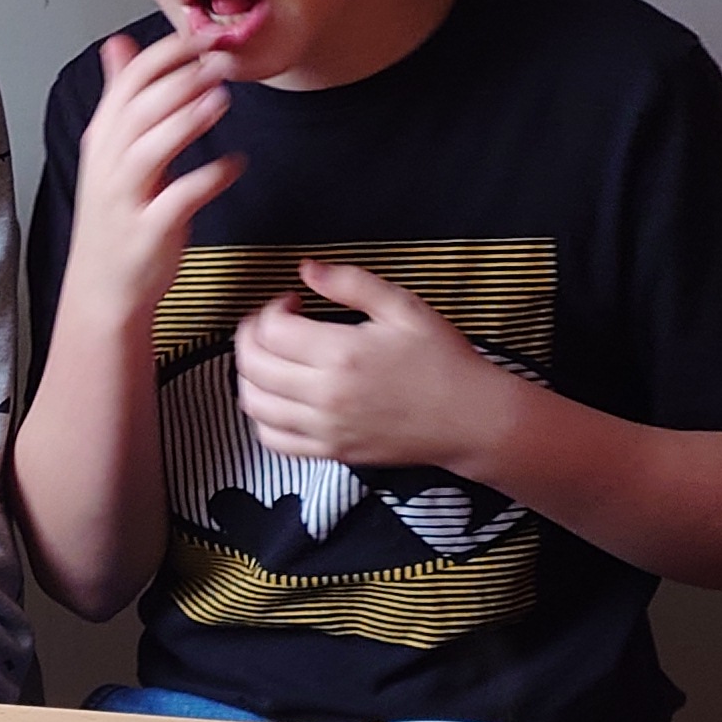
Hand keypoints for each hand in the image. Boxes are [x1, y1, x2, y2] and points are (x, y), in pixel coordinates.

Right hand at [57, 25, 244, 330]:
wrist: (103, 289)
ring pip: (152, 147)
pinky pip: (180, 198)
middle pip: (140, 107)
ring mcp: (126, 198)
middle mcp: (110, 164)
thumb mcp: (111, 151)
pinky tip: (235, 164)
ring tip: (223, 98)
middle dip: (182, 78)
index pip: (130, 81)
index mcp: (104, 138)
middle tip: (221, 59)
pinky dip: (210, 178)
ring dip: (189, 118)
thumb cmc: (117, 217)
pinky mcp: (149, 231)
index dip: (166, 54)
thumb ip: (120, 96)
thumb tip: (120, 45)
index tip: (202, 37)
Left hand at [231, 258, 521, 475]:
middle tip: (272, 324)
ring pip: (254, 404)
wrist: (471, 419)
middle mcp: (326, 395)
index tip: (294, 301)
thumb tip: (306, 269)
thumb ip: (351, 283)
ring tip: (270, 358)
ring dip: (249, 375)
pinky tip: (279, 397)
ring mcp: (326, 428)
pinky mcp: (331, 452)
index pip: (271, 330)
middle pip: (253, 366)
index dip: (272, 308)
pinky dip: (262, 417)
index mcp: (342, 354)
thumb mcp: (404, 307)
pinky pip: (273, 440)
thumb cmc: (442, 360)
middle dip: (251, 336)